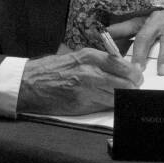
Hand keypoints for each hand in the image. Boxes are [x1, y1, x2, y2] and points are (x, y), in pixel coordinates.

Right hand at [16, 48, 142, 115]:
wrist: (28, 84)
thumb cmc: (50, 70)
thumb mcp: (74, 58)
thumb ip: (96, 63)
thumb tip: (120, 71)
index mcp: (88, 56)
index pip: (122, 65)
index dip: (133, 73)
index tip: (135, 77)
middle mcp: (90, 71)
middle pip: (126, 82)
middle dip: (132, 88)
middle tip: (132, 90)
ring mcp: (86, 89)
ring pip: (118, 96)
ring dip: (122, 98)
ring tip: (120, 97)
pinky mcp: (82, 104)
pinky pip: (105, 106)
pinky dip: (109, 106)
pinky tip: (106, 103)